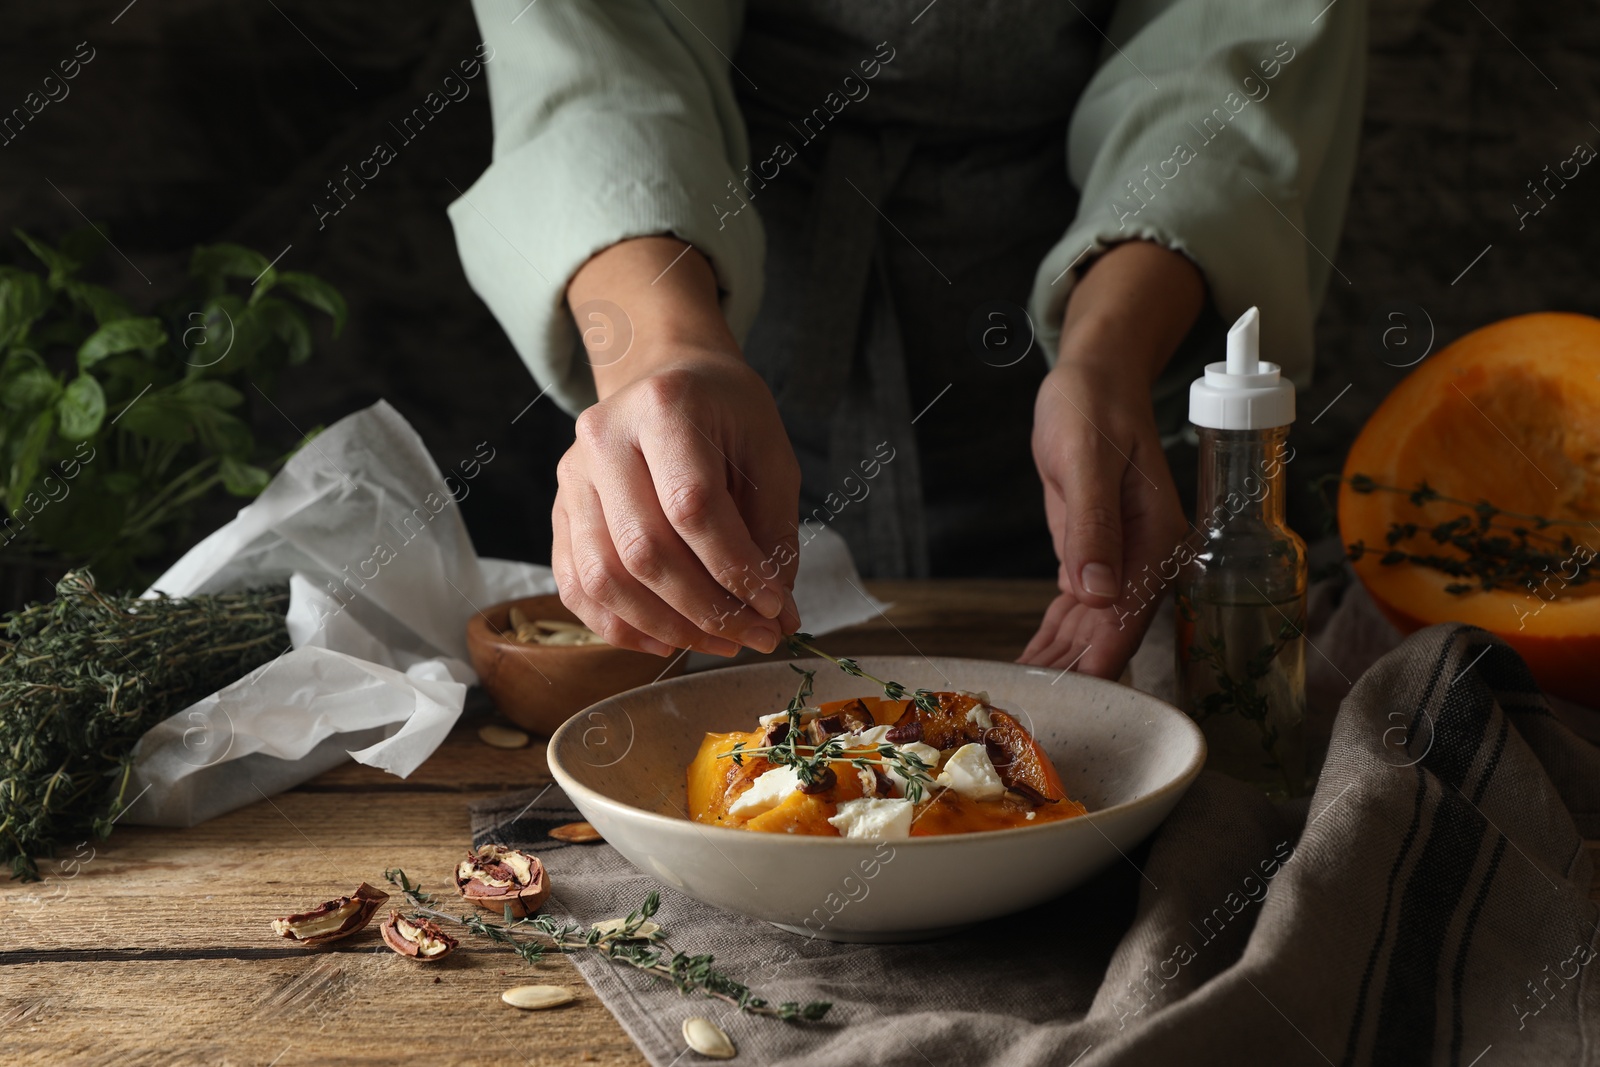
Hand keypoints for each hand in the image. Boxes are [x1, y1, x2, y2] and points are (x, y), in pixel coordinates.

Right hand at [552, 238, 802, 656]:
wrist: (666, 377)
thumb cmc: (725, 414)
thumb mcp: (770, 454)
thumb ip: (774, 533)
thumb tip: (778, 616)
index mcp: (663, 408)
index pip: (693, 506)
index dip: (735, 568)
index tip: (774, 608)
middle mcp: (604, 439)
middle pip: (645, 549)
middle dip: (706, 609)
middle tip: (755, 636)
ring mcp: (572, 477)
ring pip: (605, 577)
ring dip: (666, 626)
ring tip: (719, 642)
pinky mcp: (560, 511)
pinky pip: (577, 586)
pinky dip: (620, 626)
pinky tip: (667, 640)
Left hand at [1018, 241, 1203, 678]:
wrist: (1095, 377)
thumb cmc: (1093, 407)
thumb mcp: (1085, 458)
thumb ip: (1092, 526)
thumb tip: (1096, 592)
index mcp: (1156, 540)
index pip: (1129, 617)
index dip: (1102, 661)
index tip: (1077, 698)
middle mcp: (1145, 559)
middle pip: (1110, 634)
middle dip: (1078, 674)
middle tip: (1037, 712)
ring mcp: (1121, 562)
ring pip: (1089, 629)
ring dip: (1061, 662)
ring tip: (1025, 699)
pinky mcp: (1094, 556)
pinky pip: (1074, 609)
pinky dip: (1053, 636)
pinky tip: (1031, 663)